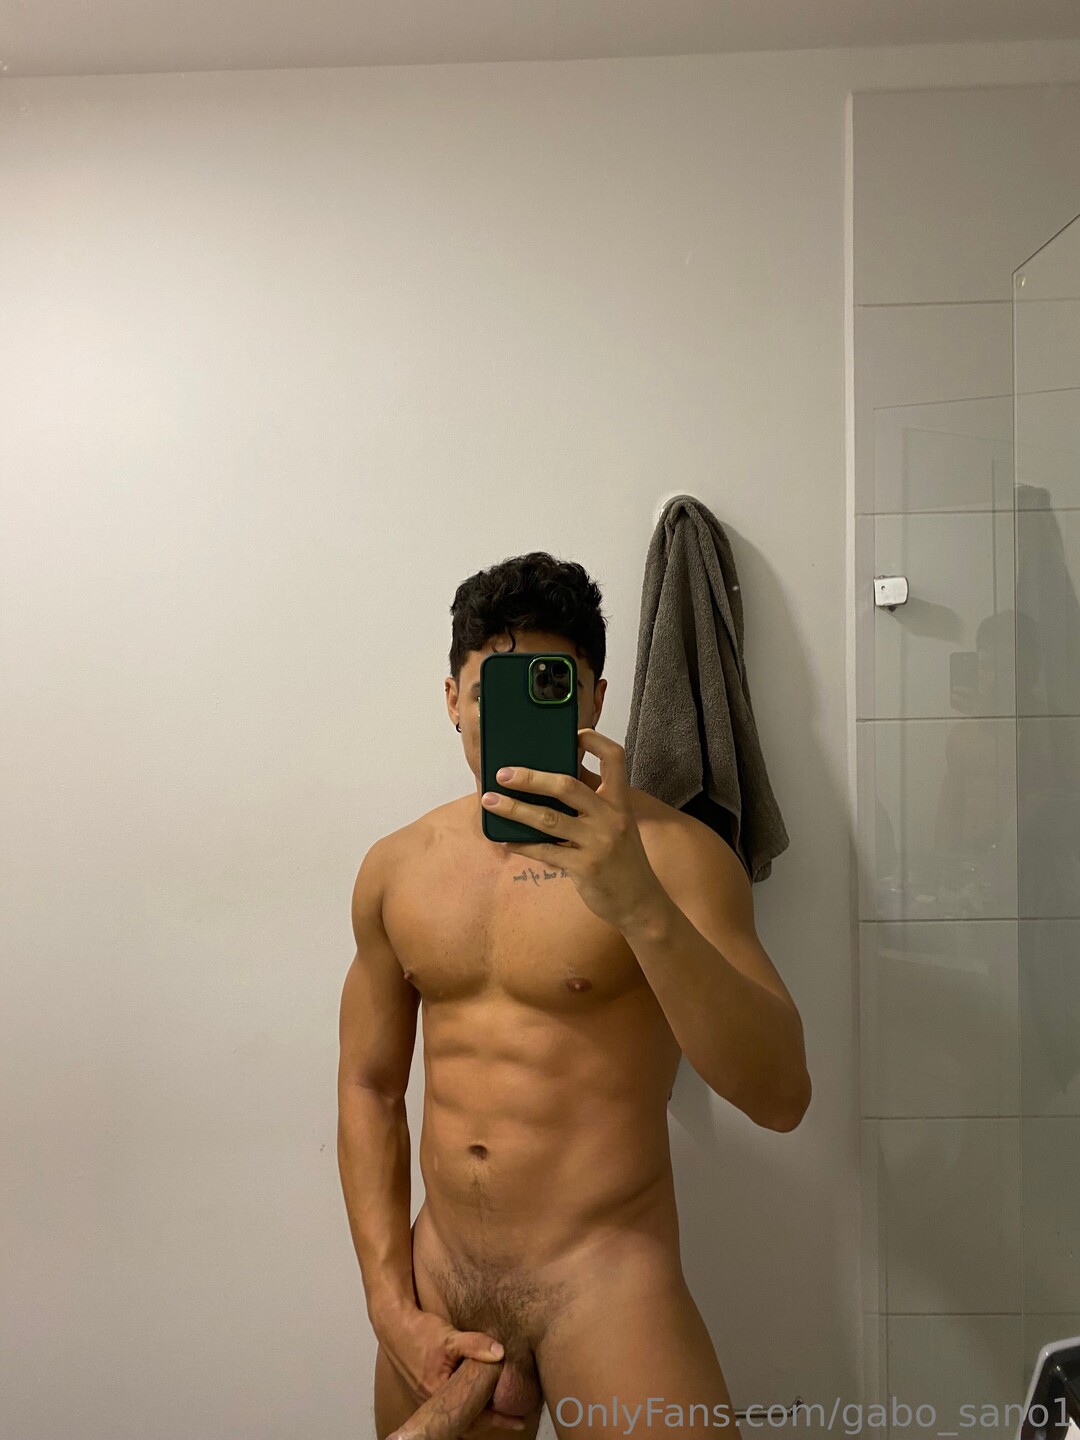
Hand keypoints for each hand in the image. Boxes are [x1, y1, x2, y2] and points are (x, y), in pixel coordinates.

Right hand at [379, 1304, 524, 1435]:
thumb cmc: (419, 1332)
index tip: (517, 1421)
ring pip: (458, 1415)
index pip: (474, 1415)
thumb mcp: (449, 1337)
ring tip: (500, 1412)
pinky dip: (466, 1405)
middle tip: (515, 1421)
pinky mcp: (426, 1389)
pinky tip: (476, 1398)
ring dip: (478, 1414)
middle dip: (491, 1421)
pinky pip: (450, 1405)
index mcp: (438, 1394)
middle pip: (466, 1422)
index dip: (497, 1418)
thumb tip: (500, 1353)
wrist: (394, 1325)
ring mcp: (428, 1398)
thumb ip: (475, 1345)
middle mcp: (432, 1402)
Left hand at [480, 726, 665, 931]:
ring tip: (490, 802)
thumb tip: (553, 776)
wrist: (641, 902)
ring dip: (515, 809)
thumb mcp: (617, 824)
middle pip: (567, 785)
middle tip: (503, 774)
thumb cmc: (623, 859)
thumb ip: (592, 801)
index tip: (573, 734)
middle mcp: (611, 817)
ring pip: (548, 819)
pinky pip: (546, 852)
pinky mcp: (585, 867)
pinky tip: (505, 838)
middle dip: (531, 778)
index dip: (595, 741)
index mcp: (620, 801)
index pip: (614, 758)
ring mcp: (598, 843)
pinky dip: (522, 844)